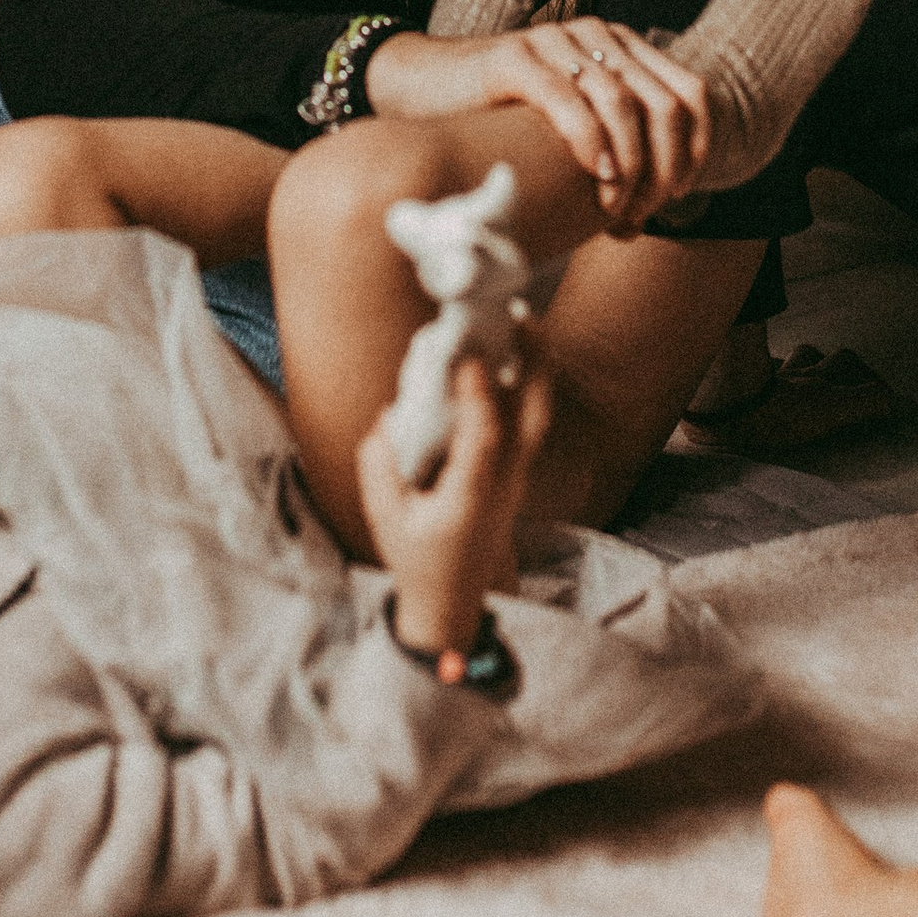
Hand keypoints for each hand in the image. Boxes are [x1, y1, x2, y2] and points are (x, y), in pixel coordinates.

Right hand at [359, 342, 552, 662]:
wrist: (454, 601)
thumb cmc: (418, 559)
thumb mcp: (385, 518)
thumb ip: (380, 467)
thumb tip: (388, 418)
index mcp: (472, 496)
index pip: (485, 440)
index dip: (479, 397)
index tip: (467, 358)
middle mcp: (505, 482)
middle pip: (534, 418)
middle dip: (534, 365)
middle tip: (522, 316)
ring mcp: (516, 478)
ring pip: (536, 416)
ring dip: (534, 368)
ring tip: (522, 322)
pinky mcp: (514, 473)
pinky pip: (526, 422)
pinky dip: (524, 384)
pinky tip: (509, 355)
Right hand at [368, 18, 711, 228]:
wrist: (426, 88)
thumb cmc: (504, 125)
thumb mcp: (572, 134)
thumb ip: (612, 156)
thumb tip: (647, 219)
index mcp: (622, 47)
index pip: (693, 94)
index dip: (696, 151)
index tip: (675, 198)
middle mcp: (597, 35)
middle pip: (666, 105)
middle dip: (663, 169)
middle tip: (640, 213)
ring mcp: (557, 41)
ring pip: (624, 105)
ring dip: (629, 166)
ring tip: (614, 207)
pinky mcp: (515, 57)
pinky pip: (568, 100)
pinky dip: (591, 143)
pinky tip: (596, 176)